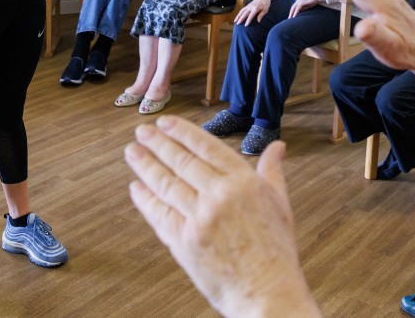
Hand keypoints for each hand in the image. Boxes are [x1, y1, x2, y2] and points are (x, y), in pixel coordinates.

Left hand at [124, 116, 319, 317]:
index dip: (182, 132)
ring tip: (133, 153)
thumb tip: (277, 146)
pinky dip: (146, 200)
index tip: (165, 123)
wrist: (267, 292)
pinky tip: (136, 188)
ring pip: (166, 184)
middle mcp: (220, 195)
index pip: (206, 147)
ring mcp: (200, 218)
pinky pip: (160, 214)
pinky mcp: (184, 242)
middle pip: (181, 162)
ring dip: (146, 166)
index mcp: (244, 182)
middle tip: (142, 132)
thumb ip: (273, 171)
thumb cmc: (276, 251)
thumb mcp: (281, 204)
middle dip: (158, 144)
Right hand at [234, 0, 272, 24]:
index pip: (251, 15)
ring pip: (242, 11)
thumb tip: (258, 21)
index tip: (245, 25)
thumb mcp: (265, 10)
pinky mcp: (248, 5)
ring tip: (235, 21)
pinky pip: (242, 9)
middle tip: (238, 24)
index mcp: (256, 8)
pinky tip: (238, 16)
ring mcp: (249, 6)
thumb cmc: (266, 4)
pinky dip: (239, 13)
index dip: (248, 20)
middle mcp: (251, 7)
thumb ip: (261, 15)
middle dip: (241, 19)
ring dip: (238, 16)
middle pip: (244, 13)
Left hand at [288, 0, 323, 17]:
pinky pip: (297, 8)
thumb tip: (299, 12)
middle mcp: (298, 0)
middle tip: (288, 19)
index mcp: (299, 0)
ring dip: (291, 13)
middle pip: (292, 7)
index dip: (292, 11)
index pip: (294, 6)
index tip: (291, 16)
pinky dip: (295, 13)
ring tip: (290, 19)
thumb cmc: (313, 1)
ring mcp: (299, 0)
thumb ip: (303, 8)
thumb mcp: (307, 5)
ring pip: (293, 8)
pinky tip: (294, 16)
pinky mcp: (302, 2)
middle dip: (290, 13)